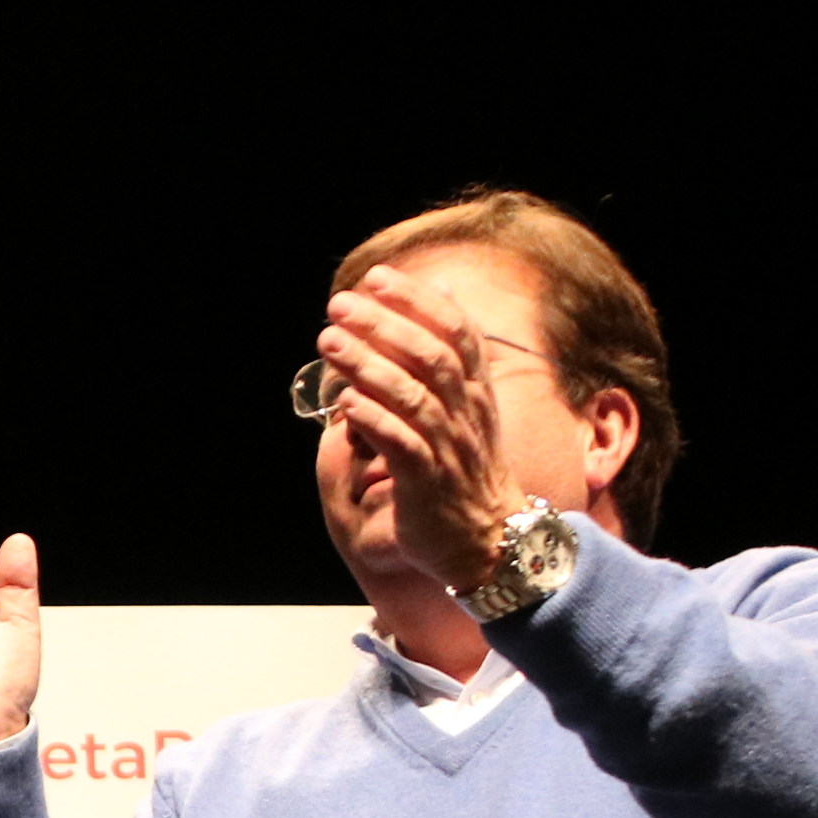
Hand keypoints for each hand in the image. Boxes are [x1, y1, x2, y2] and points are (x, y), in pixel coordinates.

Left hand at [317, 263, 515, 594]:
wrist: (488, 540)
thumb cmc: (465, 472)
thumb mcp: (467, 407)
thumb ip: (449, 356)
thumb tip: (436, 295)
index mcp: (477, 391)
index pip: (456, 330)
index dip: (417, 300)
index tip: (378, 277)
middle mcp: (467, 413)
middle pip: (430, 355)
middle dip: (383, 323)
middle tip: (340, 304)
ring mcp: (449, 447)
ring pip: (412, 395)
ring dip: (367, 364)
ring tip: (329, 341)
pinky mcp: (427, 482)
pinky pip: (401, 444)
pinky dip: (372, 419)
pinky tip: (344, 402)